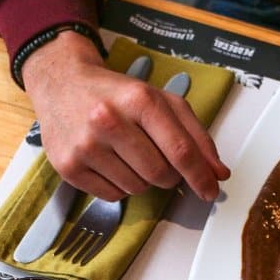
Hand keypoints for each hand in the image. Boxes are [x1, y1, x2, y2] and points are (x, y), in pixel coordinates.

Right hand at [21, 31, 229, 201]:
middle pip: (161, 174)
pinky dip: (118, 185)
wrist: (61, 84)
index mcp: (139, 99)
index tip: (210, 191)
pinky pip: (113, 196)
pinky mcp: (68, 166)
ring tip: (126, 153)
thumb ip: (196, 136)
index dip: (200, 176)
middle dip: (167, 174)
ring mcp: (85, 144)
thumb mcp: (161, 102)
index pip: (180, 151)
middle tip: (154, 155)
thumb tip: (218, 173)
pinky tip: (109, 161)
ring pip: (137, 188)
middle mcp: (108, 120)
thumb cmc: (117, 95)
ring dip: (142, 179)